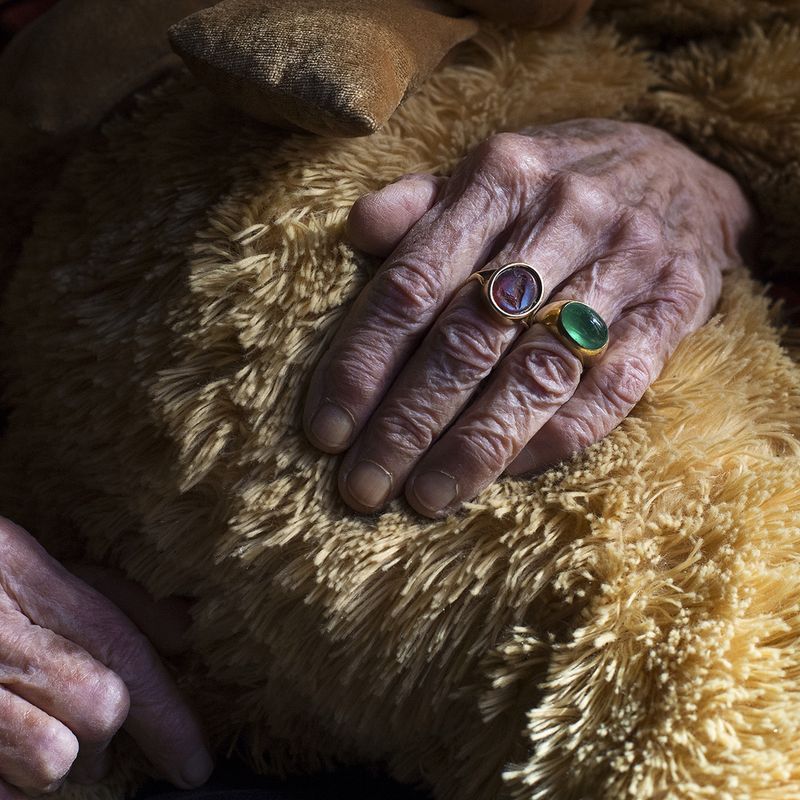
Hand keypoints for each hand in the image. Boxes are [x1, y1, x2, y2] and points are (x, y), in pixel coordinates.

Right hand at [0, 517, 211, 796]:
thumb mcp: (34, 561)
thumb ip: (112, 594)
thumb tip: (182, 628)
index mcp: (32, 580)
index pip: (124, 650)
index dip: (169, 715)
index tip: (193, 765)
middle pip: (99, 711)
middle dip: (105, 730)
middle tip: (83, 723)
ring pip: (51, 763)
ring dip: (53, 760)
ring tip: (28, 731)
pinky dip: (8, 784)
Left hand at [304, 119, 754, 517]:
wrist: (686, 164)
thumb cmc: (559, 180)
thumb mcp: (488, 167)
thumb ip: (420, 201)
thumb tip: (356, 231)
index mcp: (499, 177)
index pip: (411, 287)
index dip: (362, 365)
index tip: (326, 431)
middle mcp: (561, 216)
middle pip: (467, 340)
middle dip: (406, 424)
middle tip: (362, 486)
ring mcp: (624, 262)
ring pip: (536, 373)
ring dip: (475, 448)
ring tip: (425, 498)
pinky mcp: (675, 305)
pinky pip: (613, 388)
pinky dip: (557, 438)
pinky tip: (509, 474)